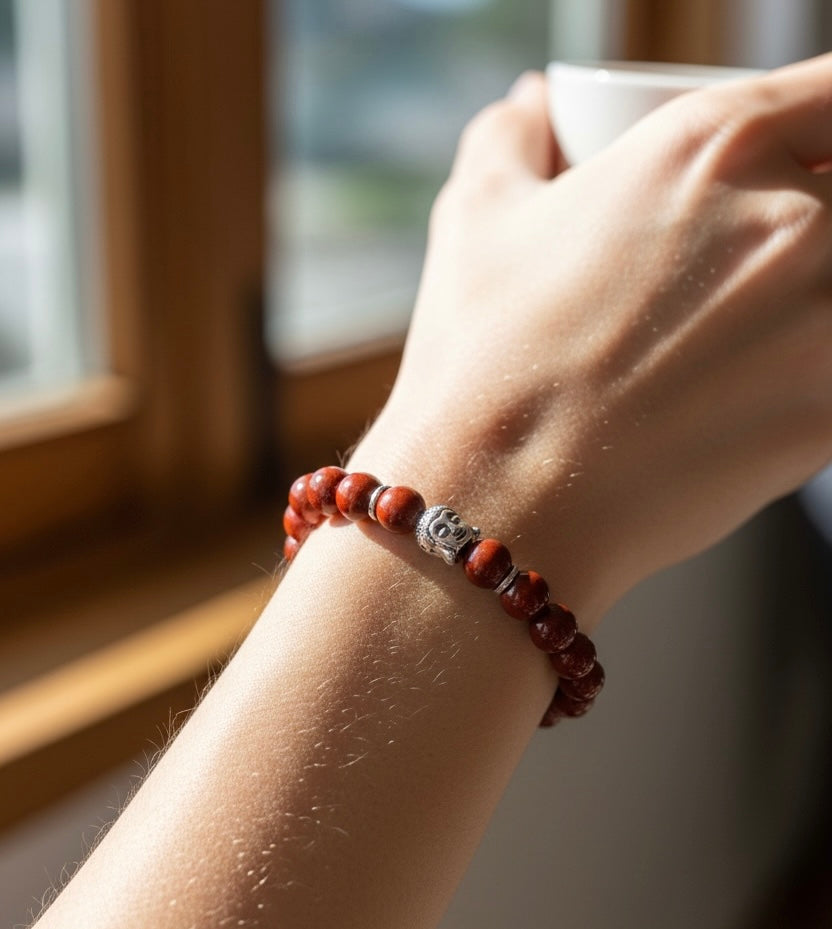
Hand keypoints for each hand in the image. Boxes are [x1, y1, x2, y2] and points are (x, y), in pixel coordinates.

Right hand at [352, 59, 831, 621]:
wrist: (500, 504)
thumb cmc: (484, 364)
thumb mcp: (476, 221)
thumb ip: (510, 139)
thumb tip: (530, 108)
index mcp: (713, 147)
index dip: (823, 120)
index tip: (805, 150)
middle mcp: (796, 221)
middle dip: (819, 209)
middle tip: (754, 259)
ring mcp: (830, 325)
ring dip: (810, 298)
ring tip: (734, 335)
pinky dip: (808, 370)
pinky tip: (734, 394)